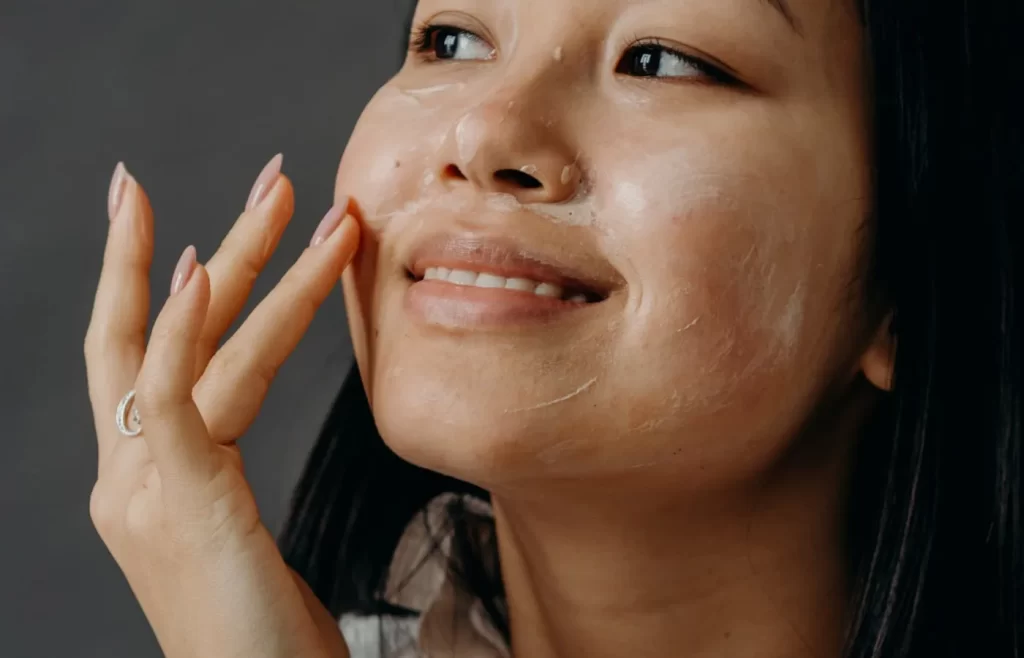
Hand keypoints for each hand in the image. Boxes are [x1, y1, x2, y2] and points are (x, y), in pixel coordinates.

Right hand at [84, 157, 357, 657]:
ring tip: (289, 195)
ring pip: (186, 349)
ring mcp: (139, 488)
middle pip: (155, 332)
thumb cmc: (260, 635)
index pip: (139, 358)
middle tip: (269, 177)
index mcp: (143, 478)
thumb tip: (240, 428)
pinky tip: (198, 273)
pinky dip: (178, 330)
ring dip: (240, 261)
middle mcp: (127, 474)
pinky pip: (168, 400)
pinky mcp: (172, 504)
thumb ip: (220, 479)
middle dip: (207, 246)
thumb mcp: (235, 540)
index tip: (170, 218)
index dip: (144, 282)